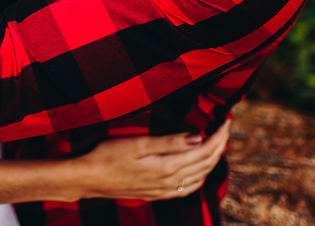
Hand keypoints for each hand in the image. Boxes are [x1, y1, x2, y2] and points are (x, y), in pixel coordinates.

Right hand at [74, 120, 229, 201]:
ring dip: (212, 160)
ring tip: (217, 143)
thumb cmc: (108, 155)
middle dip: (220, 145)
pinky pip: (187, 188)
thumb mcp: (138, 143)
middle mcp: (170, 183)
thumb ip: (170, 142)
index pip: (204, 151)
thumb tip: (198, 137)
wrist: (89, 179)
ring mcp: (164, 191)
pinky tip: (198, 169)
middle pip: (206, 164)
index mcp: (168, 168)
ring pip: (200, 177)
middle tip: (226, 127)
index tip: (226, 120)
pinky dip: (200, 176)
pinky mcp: (157, 194)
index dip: (219, 136)